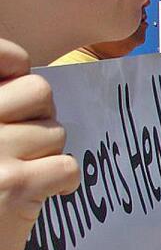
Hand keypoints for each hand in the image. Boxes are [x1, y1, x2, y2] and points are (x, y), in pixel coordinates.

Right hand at [0, 39, 80, 249]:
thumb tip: (26, 71)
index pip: (4, 55)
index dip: (18, 66)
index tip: (17, 81)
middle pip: (39, 91)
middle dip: (41, 117)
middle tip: (24, 143)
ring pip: (55, 132)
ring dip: (47, 154)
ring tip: (20, 174)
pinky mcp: (14, 184)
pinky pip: (66, 167)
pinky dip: (61, 183)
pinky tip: (41, 193)